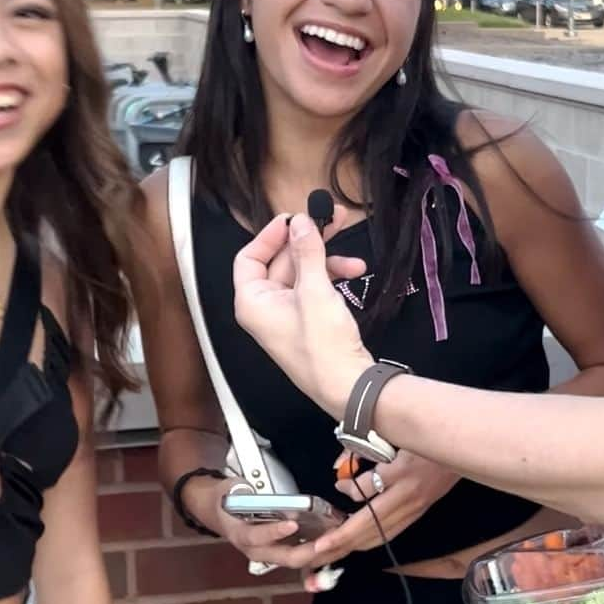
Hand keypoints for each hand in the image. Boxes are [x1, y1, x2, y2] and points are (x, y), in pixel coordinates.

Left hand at [233, 211, 371, 417]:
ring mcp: (287, 316)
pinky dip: (332, 279)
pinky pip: (314, 290)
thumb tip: (300, 221)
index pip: (249, 257)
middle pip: (281, 262)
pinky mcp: (307, 323)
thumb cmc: (323, 344)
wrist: (349, 386)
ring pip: (302, 274)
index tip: (296, 218)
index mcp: (252, 302)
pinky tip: (355, 275)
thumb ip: (307, 251)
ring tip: (355, 259)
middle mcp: (265, 309)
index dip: (271, 235)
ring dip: (328, 261)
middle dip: (309, 242)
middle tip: (335, 219)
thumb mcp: (315, 290)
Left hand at [298, 450, 459, 585]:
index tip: (338, 481)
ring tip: (328, 553)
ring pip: (380, 534)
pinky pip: (391, 532)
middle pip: (370, 524)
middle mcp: (410, 494)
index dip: (349, 489)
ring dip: (352, 545)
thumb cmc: (427, 435)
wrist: (466, 445)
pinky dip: (370, 539)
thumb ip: (363, 447)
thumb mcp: (396, 433)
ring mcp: (416, 507)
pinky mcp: (419, 512)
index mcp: (404, 471)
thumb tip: (340, 471)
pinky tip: (355, 543)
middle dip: (341, 540)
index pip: (369, 488)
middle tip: (316, 550)